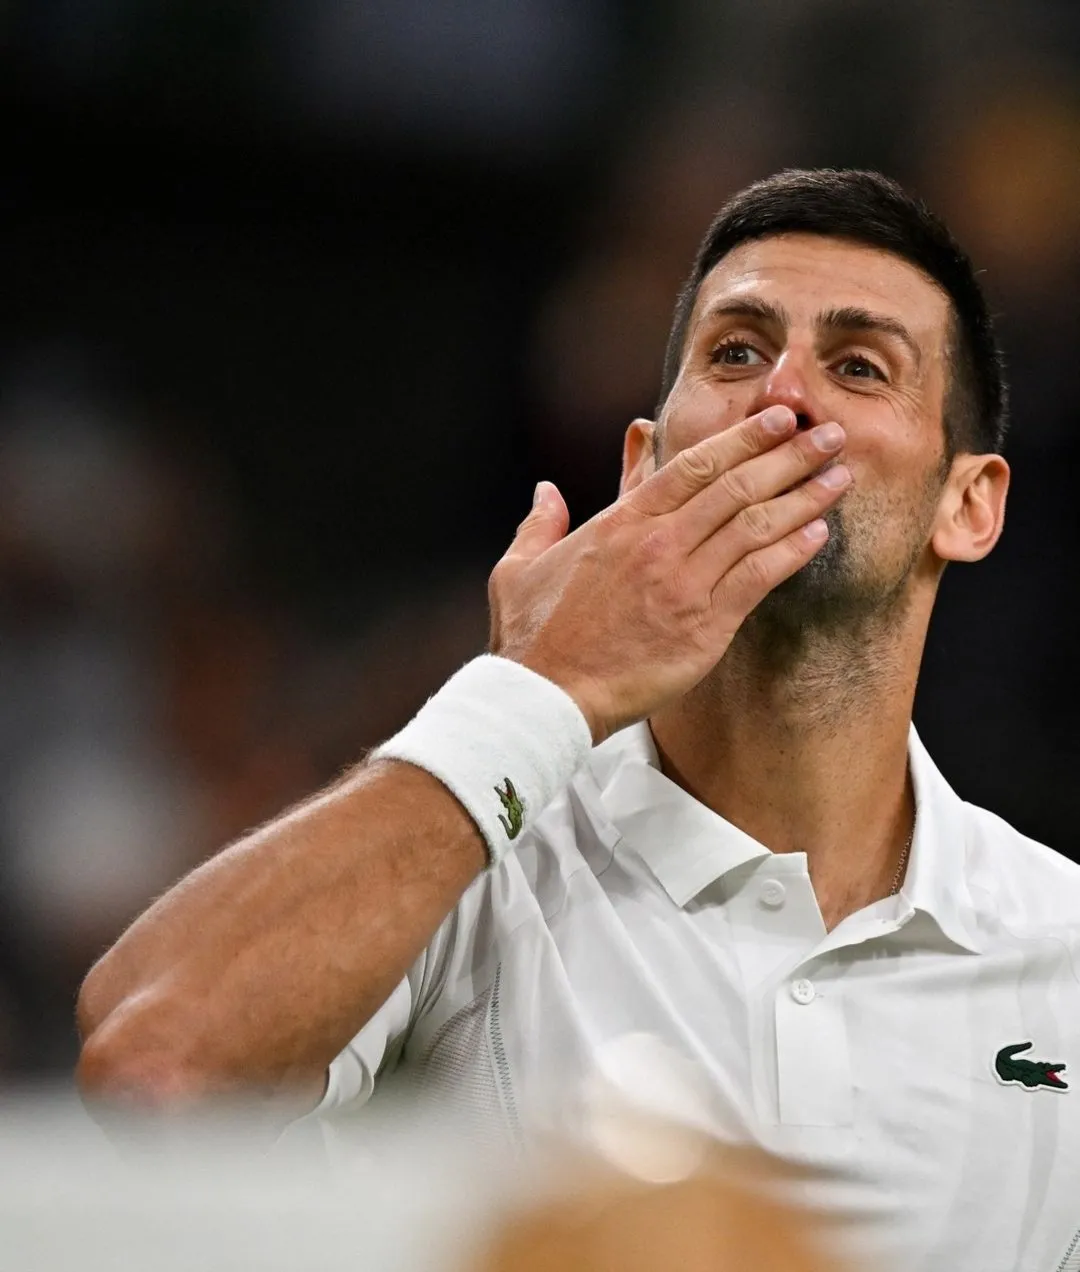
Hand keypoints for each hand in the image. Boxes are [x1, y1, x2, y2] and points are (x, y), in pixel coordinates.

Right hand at [488, 406, 850, 742]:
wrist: (545, 696)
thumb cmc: (532, 638)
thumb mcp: (519, 567)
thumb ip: (540, 524)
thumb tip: (545, 493)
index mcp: (621, 524)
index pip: (693, 466)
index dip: (743, 438)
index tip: (778, 420)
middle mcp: (658, 544)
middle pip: (736, 486)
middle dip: (789, 455)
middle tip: (831, 435)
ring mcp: (683, 583)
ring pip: (755, 526)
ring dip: (804, 498)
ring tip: (839, 477)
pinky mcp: (704, 625)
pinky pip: (758, 578)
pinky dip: (791, 552)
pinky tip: (818, 535)